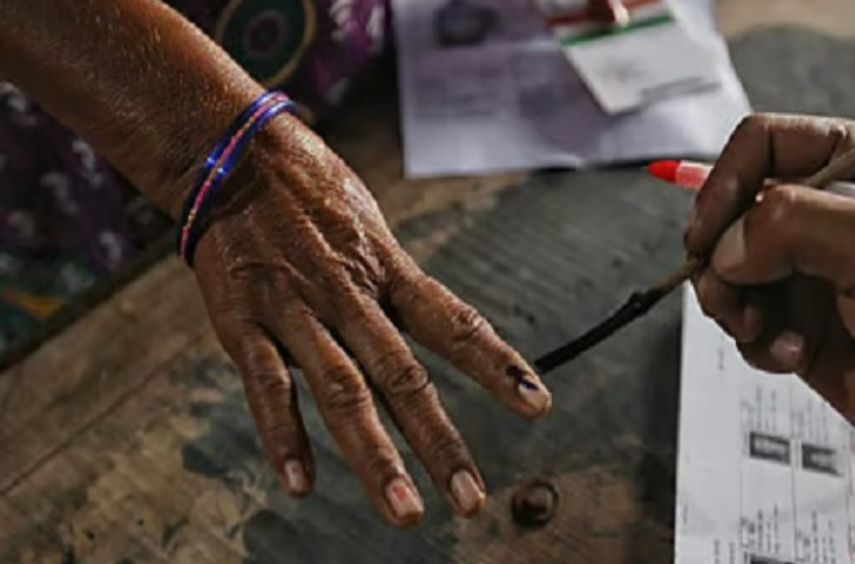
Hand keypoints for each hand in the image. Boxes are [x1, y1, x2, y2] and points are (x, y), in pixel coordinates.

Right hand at [187, 116, 551, 526]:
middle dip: (440, 441)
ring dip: (374, 456)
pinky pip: (267, 387)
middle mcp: (350, 294)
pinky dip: (284, 437)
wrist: (233, 153)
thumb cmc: (312, 194)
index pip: (454, 324)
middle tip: (470, 498)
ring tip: (403, 512)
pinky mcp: (243, 324)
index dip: (498, 366)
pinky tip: (301, 485)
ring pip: (343, 391)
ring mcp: (296, 310)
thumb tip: (430, 335)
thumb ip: (395, 289)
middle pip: (404, 376)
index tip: (538, 406)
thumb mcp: (371, 231)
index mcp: (388, 271)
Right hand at [685, 114, 854, 473]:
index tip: (709, 234)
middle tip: (733, 296)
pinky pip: (739, 319)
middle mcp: (820, 210)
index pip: (760, 145)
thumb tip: (727, 248)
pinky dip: (756, 341)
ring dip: (734, 305)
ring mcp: (803, 267)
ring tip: (766, 331)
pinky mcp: (792, 318)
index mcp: (851, 166)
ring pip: (723, 269)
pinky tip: (794, 354)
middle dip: (721, 258)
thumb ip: (796, 225)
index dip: (724, 184)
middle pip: (727, 210)